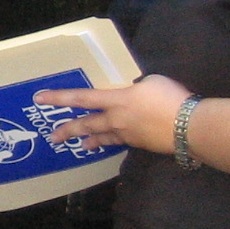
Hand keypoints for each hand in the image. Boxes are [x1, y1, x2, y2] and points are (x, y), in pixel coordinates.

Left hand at [36, 75, 189, 154]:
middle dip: (68, 130)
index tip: (40, 99)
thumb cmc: (171, 98)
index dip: (60, 97)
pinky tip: (114, 143)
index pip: (82, 97)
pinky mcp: (140, 144)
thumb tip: (135, 93)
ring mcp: (128, 134)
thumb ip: (137, 88)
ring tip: (81, 146)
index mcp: (117, 100)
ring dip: (90, 141)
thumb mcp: (153, 82)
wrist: (189, 126)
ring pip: (103, 137)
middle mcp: (116, 119)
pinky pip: (122, 142)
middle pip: (86, 125)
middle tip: (53, 136)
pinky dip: (115, 143)